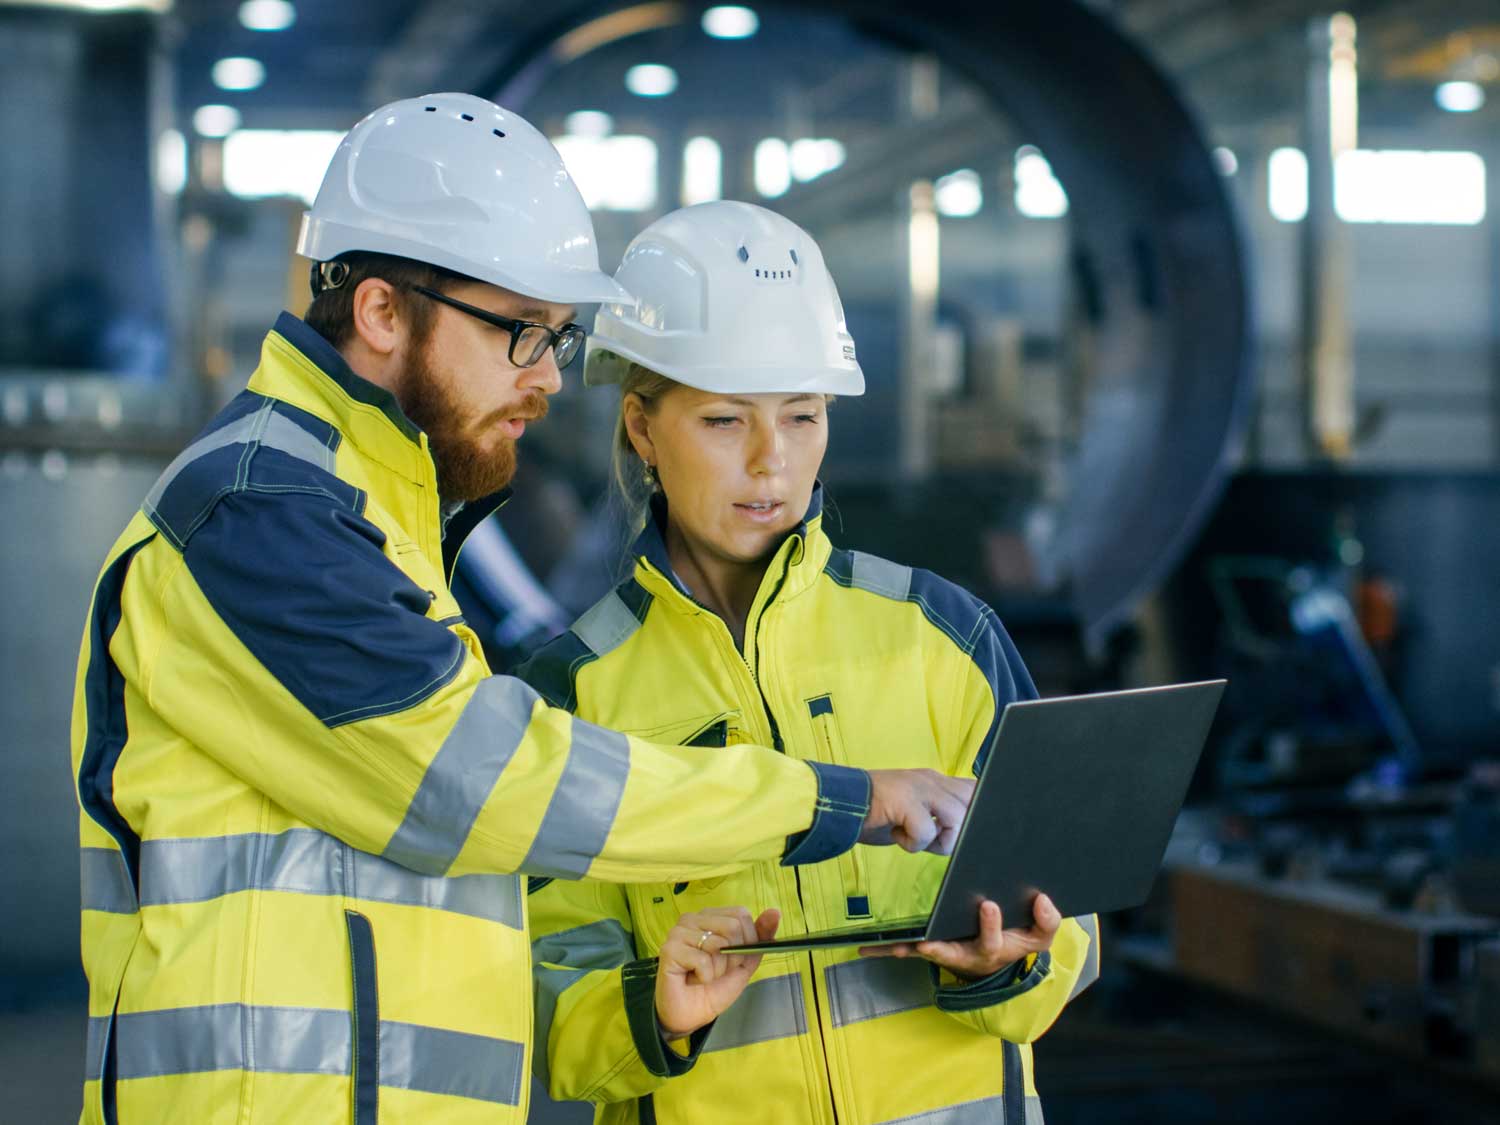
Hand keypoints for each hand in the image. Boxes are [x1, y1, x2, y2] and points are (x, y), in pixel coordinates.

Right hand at [656, 907, 780, 1038]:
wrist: (690, 1016)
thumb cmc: (714, 987)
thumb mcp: (745, 962)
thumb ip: (760, 937)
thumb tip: (775, 912)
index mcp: (710, 916)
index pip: (741, 914)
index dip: (747, 940)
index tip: (735, 959)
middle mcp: (692, 918)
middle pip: (732, 926)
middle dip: (733, 957)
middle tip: (718, 970)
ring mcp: (678, 932)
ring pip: (718, 944)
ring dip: (718, 969)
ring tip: (704, 976)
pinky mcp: (670, 949)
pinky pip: (703, 960)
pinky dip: (705, 977)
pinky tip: (693, 979)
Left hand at [858, 895, 1061, 980]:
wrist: (999, 959)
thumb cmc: (1016, 941)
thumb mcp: (1039, 936)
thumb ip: (1047, 921)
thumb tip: (1043, 900)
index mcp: (994, 948)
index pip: (994, 939)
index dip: (992, 925)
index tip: (989, 905)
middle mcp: (966, 955)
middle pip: (953, 953)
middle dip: (940, 949)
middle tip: (928, 943)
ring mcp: (946, 954)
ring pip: (924, 953)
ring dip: (906, 951)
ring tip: (887, 947)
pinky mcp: (930, 949)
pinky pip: (907, 949)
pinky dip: (887, 948)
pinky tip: (864, 945)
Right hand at [860, 769, 974, 854]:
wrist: (836, 804)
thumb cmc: (874, 813)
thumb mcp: (912, 809)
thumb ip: (936, 814)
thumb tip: (962, 833)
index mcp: (934, 780)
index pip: (975, 788)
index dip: (976, 811)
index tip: (957, 830)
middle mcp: (931, 779)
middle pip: (974, 803)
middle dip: (959, 831)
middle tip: (933, 838)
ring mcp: (919, 787)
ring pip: (957, 818)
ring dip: (937, 840)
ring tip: (913, 837)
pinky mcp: (905, 800)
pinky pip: (926, 831)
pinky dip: (913, 844)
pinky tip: (895, 835)